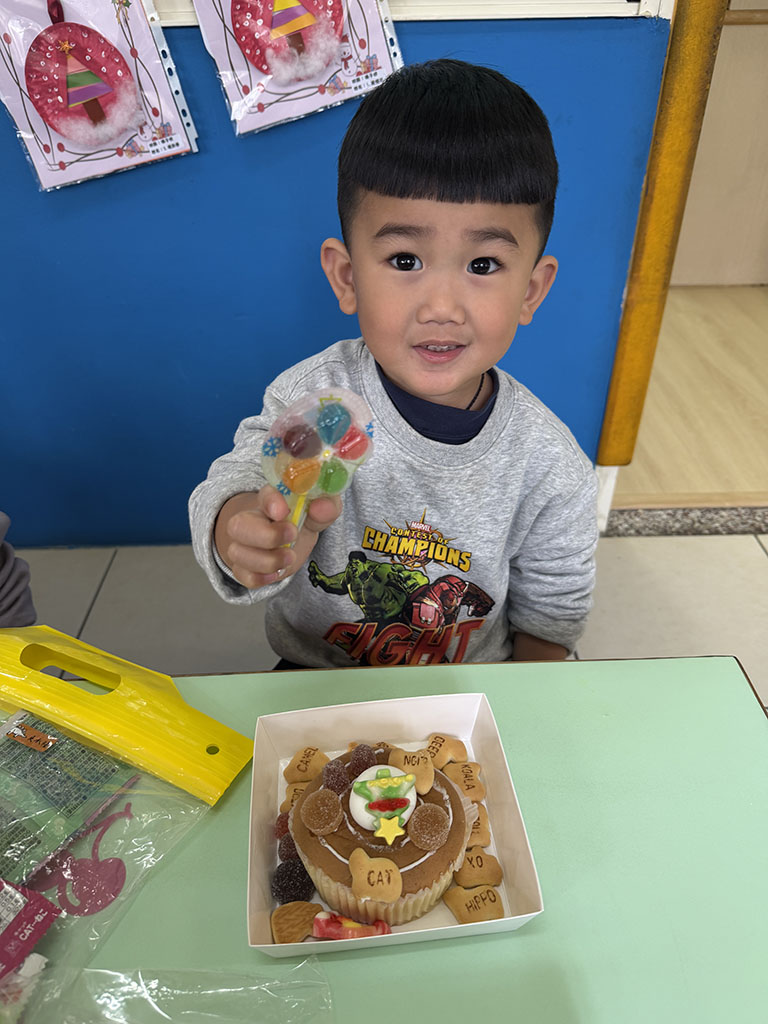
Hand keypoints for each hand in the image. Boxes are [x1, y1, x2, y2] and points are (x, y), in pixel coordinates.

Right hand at [214, 488, 341, 589]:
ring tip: (290, 557)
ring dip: (267, 560)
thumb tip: (323, 507)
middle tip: (292, 536)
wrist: (290, 540)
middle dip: (266, 536)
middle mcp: (249, 519)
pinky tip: (276, 573)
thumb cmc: (302, 521)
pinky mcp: (243, 566)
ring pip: (237, 553)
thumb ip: (326, 507)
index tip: (283, 512)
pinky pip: (243, 575)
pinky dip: (260, 577)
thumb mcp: (319, 512)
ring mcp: (242, 544)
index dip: (272, 502)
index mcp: (270, 499)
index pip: (264, 495)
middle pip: (238, 526)